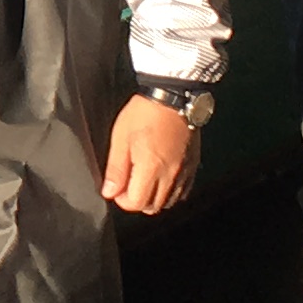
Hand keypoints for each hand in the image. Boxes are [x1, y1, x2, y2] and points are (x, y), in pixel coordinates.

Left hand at [102, 94, 198, 213]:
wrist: (172, 96)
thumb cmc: (144, 113)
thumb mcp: (120, 138)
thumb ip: (115, 169)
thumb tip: (109, 192)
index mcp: (150, 168)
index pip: (136, 203)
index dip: (122, 199)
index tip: (117, 188)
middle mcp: (170, 174)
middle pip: (154, 206)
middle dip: (138, 200)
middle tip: (129, 184)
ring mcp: (184, 171)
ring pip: (170, 201)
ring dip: (154, 197)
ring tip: (144, 180)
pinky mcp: (193, 165)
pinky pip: (183, 190)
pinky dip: (171, 191)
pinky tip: (162, 177)